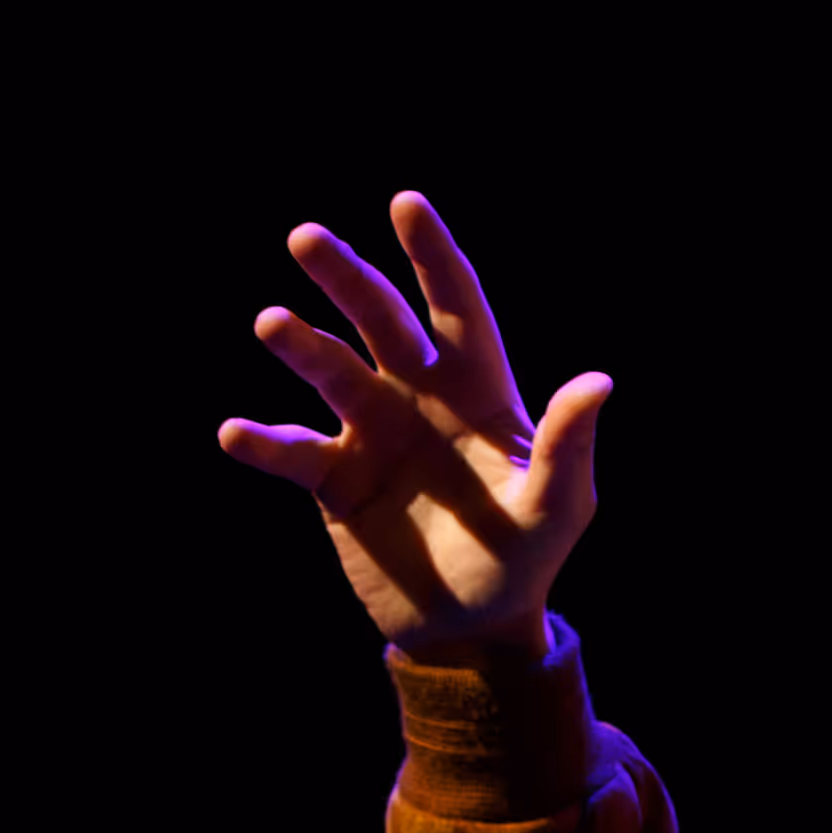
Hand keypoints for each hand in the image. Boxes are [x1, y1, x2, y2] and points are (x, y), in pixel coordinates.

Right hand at [218, 192, 611, 658]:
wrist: (468, 627)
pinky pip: (291, 450)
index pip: (454, 304)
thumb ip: (566, 445)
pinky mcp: (334, 478)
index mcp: (476, 386)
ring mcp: (371, 431)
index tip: (405, 204)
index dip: (432, 255)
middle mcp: (418, 393)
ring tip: (271, 322)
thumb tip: (597, 380)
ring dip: (301, 345)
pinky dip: (262, 440)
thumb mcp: (557, 507)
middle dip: (346, 278)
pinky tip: (234, 432)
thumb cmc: (525, 558)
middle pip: (379, 320)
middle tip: (306, 237)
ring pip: (330, 371)